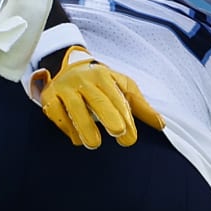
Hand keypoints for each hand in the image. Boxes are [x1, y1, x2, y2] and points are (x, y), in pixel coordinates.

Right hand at [28, 46, 164, 148]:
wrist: (67, 67)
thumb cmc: (101, 82)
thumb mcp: (123, 88)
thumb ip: (141, 107)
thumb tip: (161, 125)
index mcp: (103, 76)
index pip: (116, 97)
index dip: (125, 117)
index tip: (130, 137)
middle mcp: (83, 80)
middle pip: (97, 99)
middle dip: (108, 115)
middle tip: (118, 132)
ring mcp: (65, 88)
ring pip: (75, 108)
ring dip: (84, 126)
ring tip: (94, 144)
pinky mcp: (49, 98)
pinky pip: (57, 113)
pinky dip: (67, 127)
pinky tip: (77, 139)